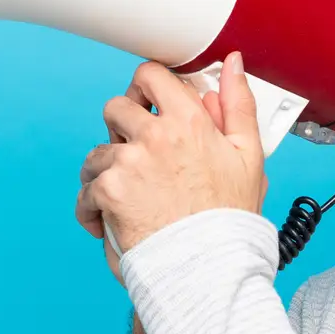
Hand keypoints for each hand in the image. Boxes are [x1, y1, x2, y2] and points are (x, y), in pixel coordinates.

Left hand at [74, 53, 267, 271]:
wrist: (209, 268)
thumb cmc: (230, 217)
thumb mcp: (248, 155)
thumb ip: (238, 105)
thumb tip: (232, 65)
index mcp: (190, 122)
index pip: (152, 76)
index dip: (146, 87)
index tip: (146, 103)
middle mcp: (156, 136)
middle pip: (116, 108)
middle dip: (121, 128)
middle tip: (134, 153)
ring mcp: (129, 163)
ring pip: (97, 152)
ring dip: (104, 170)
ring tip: (123, 195)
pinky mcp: (109, 191)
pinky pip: (86, 190)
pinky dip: (91, 208)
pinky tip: (108, 222)